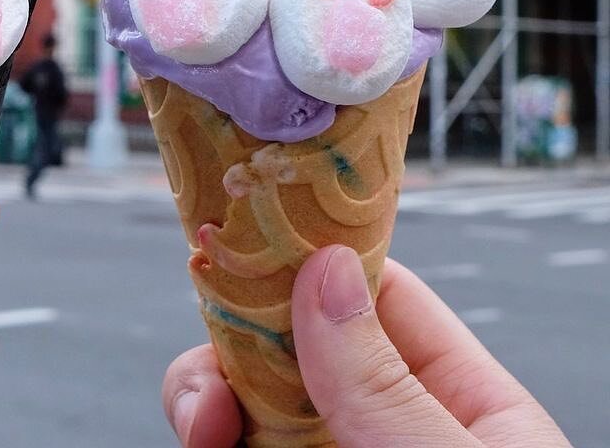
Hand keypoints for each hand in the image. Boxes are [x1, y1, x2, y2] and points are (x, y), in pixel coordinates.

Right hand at [163, 245, 570, 447]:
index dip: (310, 257)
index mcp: (462, 406)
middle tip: (214, 372)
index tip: (244, 237)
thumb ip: (388, 385)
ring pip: (252, 401)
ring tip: (202, 427)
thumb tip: (325, 269)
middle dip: (239, 340)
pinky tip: (205, 443)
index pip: (379, 297)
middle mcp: (390, 432)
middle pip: (294, 343)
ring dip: (209, 393)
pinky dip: (209, 437)